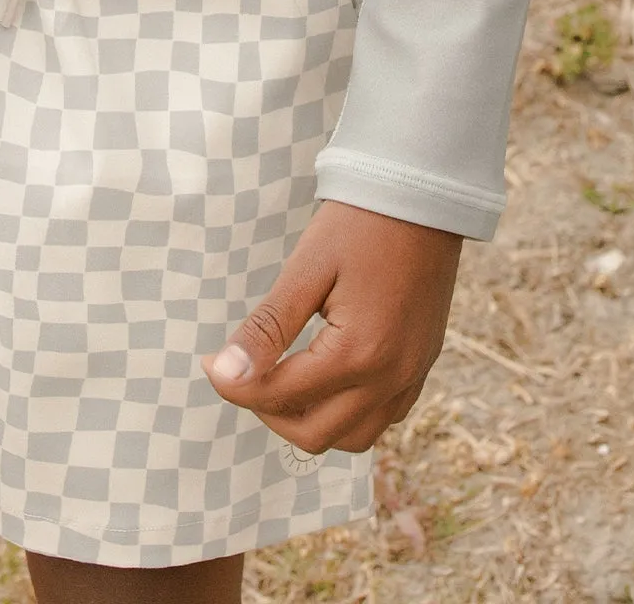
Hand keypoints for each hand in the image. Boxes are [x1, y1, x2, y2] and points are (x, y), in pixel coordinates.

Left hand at [202, 201, 461, 452]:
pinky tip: (325, 379)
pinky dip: (347, 413)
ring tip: (281, 379)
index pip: (281, 394)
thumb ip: (268, 327)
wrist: (422, 195)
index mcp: (358, 353)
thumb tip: (224, 372)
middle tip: (244, 373)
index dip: (235, 384)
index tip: (210, 363)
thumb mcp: (307, 268)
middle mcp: (390, 378)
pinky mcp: (422, 367)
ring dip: (309, 420)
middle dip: (268, 411)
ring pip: (352, 438)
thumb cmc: (360, 224)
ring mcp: (411, 376)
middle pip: (314, 434)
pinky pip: (382, 418)